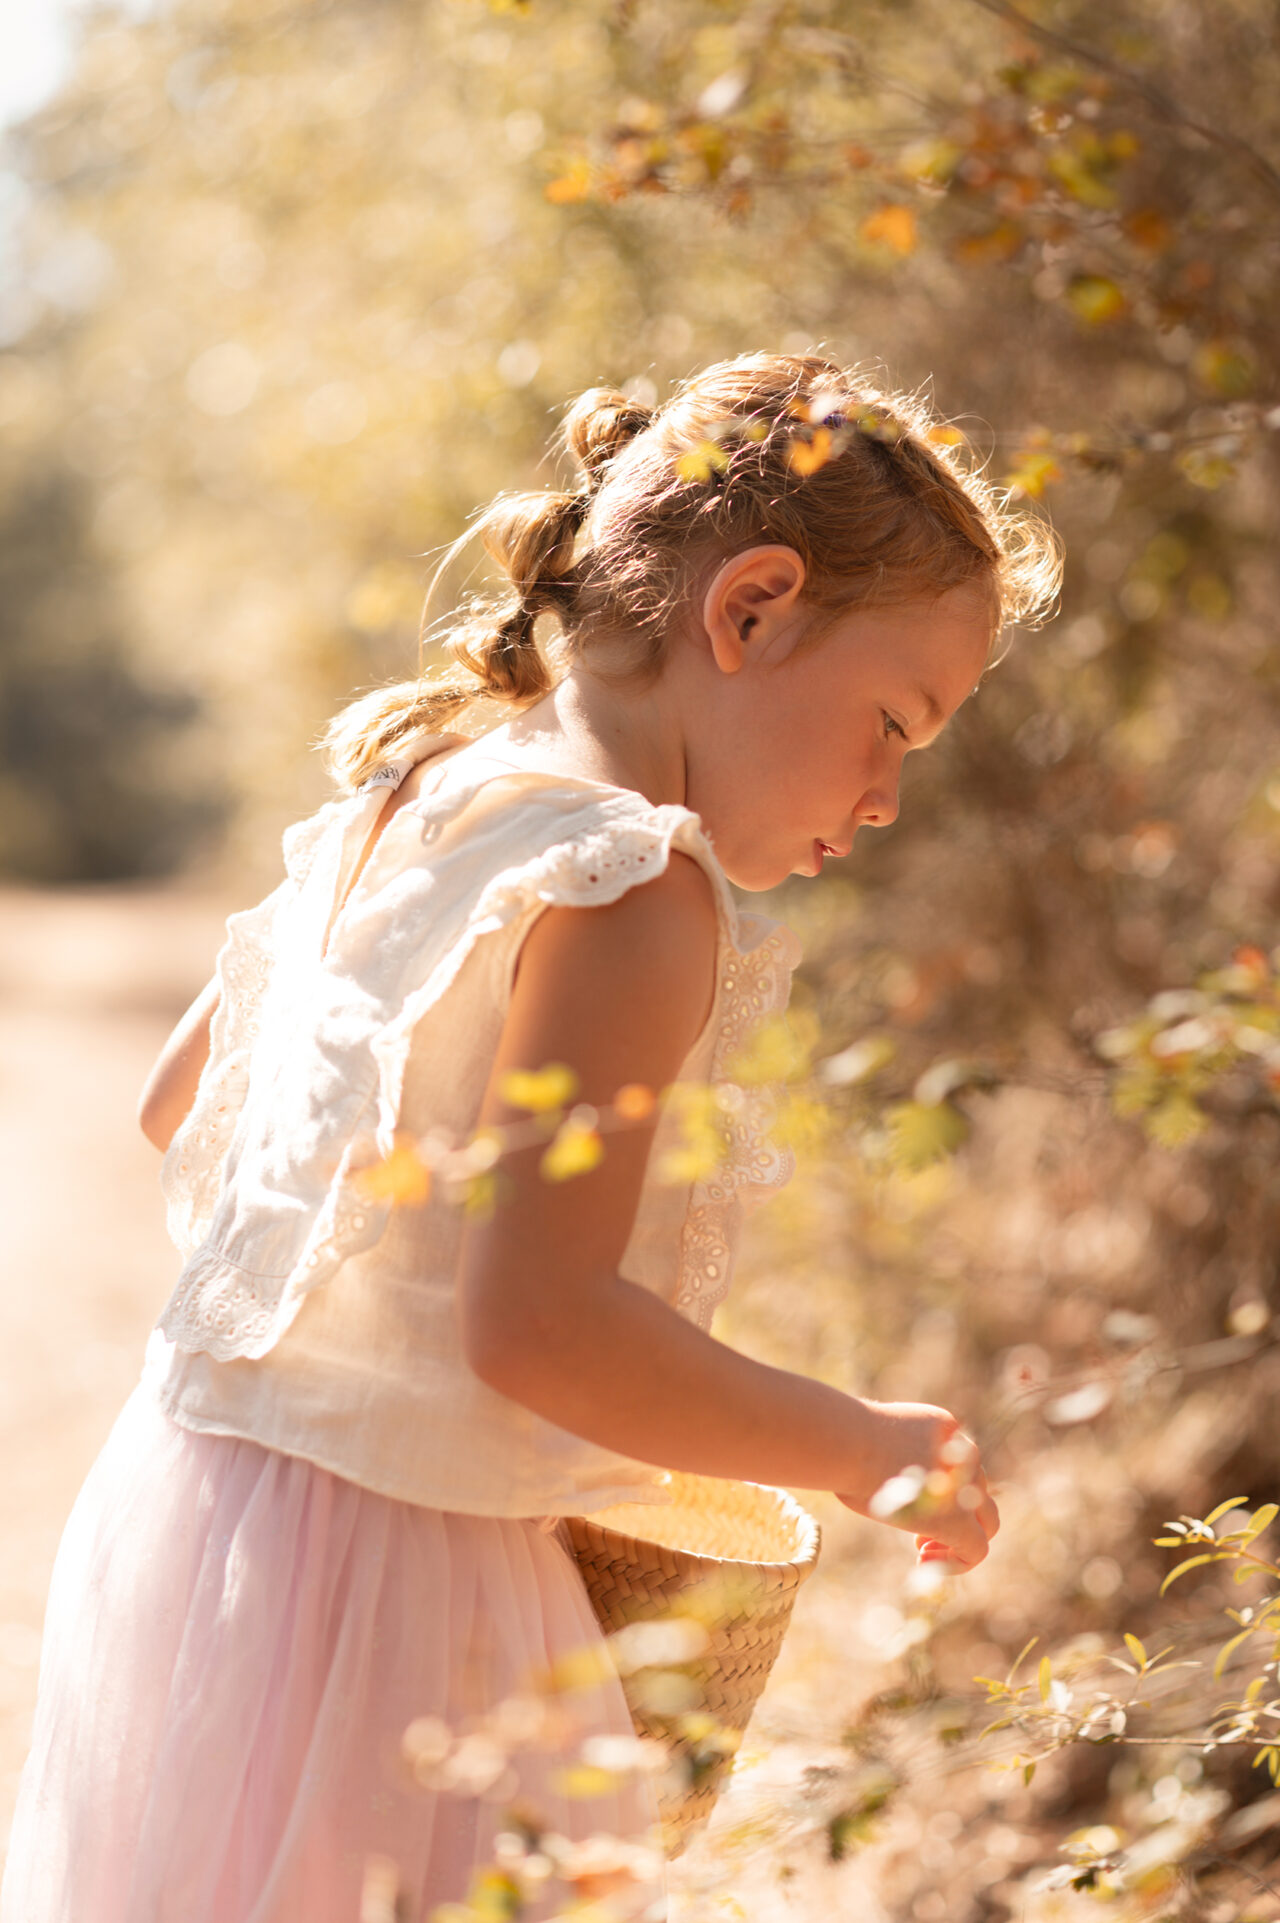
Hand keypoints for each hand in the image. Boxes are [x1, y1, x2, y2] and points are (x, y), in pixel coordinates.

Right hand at [833, 1401, 998, 1573]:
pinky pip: (976, 1549)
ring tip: (924, 1554)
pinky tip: (925, 1563)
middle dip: (959, 1515)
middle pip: (979, 1491)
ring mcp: (965, 1488)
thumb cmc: (845, 1439)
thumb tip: (876, 1468)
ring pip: (987, 1522)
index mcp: (945, 1428)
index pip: (961, 1462)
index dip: (944, 1488)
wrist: (848, 1443)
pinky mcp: (958, 1521)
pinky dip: (958, 1562)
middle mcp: (963, 1455)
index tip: (915, 1503)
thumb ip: (896, 1455)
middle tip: (920, 1536)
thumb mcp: (877, 1437)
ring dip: (959, 1540)